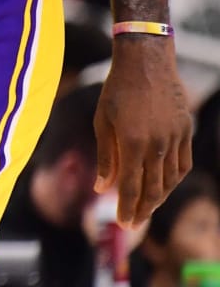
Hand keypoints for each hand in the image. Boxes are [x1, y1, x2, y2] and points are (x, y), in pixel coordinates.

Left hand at [94, 36, 192, 226]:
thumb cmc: (116, 90)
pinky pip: (183, 163)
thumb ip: (105, 157)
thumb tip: (101, 189)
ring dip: (159, 197)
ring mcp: (175, 138)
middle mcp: (157, 144)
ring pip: (170, 179)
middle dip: (143, 210)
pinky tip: (164, 186)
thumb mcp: (102, 122)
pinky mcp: (185, 130)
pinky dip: (173, 179)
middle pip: (153, 188)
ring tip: (146, 208)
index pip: (131, 186)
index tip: (122, 224)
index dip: (127, 208)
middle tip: (133, 224)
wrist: (146, 62)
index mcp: (132, 142)